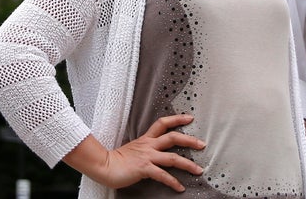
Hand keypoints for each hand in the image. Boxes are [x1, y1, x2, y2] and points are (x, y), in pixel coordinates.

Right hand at [69, 114, 206, 191]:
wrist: (103, 166)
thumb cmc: (116, 159)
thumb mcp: (133, 148)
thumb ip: (145, 148)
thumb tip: (156, 152)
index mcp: (146, 139)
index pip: (163, 123)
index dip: (177, 118)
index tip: (190, 117)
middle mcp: (149, 145)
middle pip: (173, 137)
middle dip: (190, 140)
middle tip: (202, 144)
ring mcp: (147, 156)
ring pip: (173, 157)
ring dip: (188, 164)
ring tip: (199, 170)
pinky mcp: (144, 168)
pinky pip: (163, 175)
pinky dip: (173, 182)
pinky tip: (180, 187)